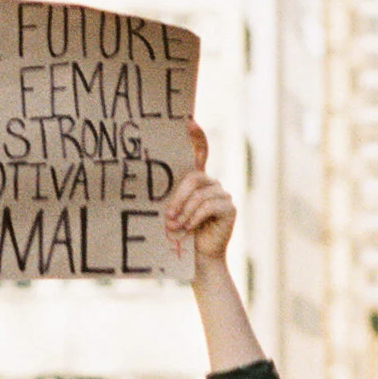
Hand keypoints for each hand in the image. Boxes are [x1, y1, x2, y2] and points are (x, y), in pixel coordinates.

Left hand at [165, 123, 235, 267]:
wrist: (199, 258)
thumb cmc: (181, 234)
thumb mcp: (173, 211)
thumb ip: (171, 195)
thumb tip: (148, 184)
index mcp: (198, 180)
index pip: (200, 151)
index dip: (197, 135)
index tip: (188, 120)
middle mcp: (212, 183)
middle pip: (194, 177)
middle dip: (178, 197)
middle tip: (168, 217)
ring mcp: (222, 194)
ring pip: (199, 194)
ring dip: (184, 212)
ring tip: (176, 227)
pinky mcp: (229, 207)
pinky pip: (209, 205)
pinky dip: (195, 217)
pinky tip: (189, 228)